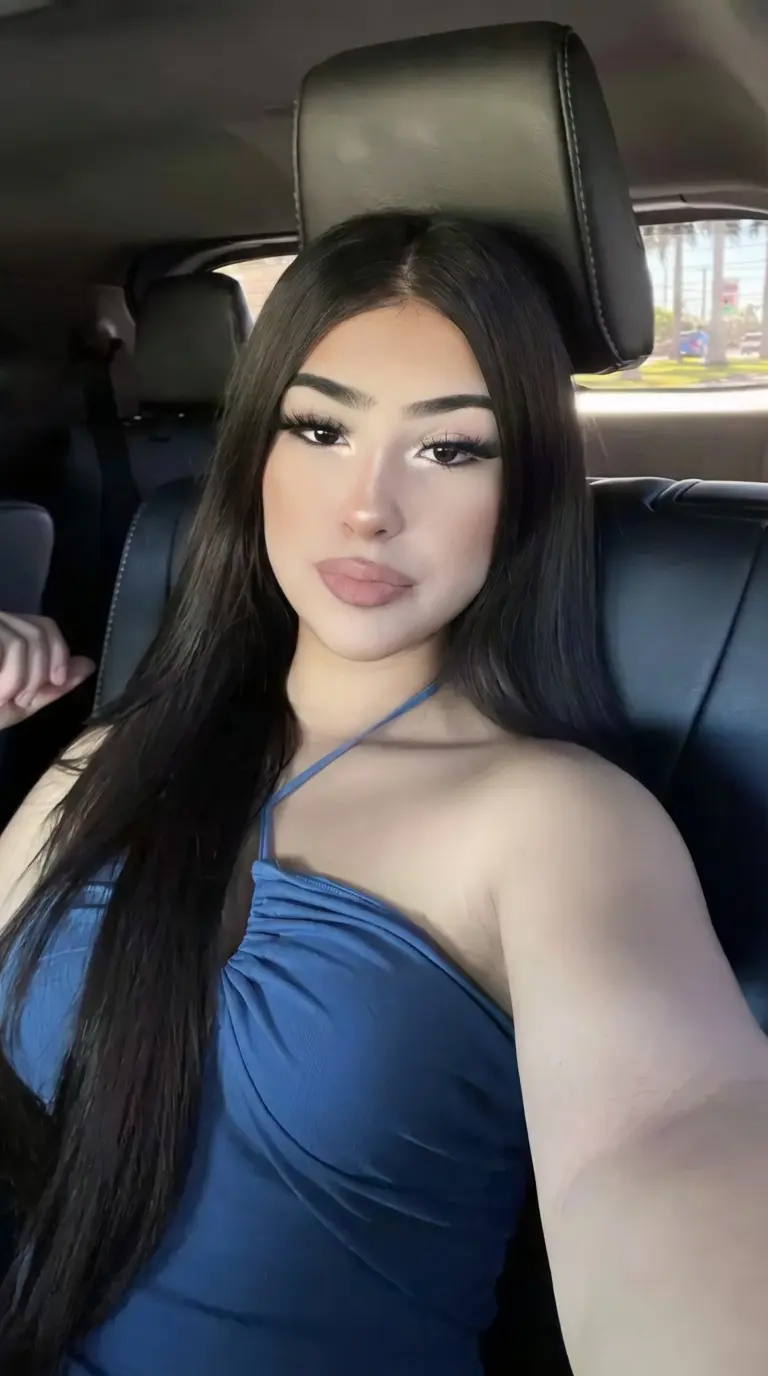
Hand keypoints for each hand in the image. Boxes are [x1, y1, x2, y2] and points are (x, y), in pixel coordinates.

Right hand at [0, 613, 95, 731]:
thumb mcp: (18, 703)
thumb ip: (51, 686)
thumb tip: (88, 664)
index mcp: (6, 634)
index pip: (44, 626)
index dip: (59, 652)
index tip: (57, 682)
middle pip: (37, 632)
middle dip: (39, 672)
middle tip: (20, 698)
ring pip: (20, 640)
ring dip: (19, 679)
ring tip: (2, 698)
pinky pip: (6, 645)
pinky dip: (8, 678)